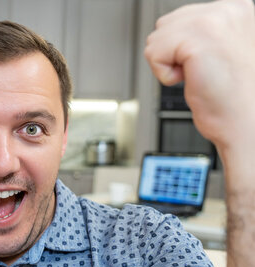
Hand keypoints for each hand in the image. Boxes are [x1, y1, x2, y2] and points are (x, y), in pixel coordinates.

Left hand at [145, 0, 254, 156]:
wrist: (248, 122)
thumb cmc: (237, 96)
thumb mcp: (225, 47)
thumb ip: (204, 32)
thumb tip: (176, 27)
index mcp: (238, 8)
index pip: (183, 17)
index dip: (183, 47)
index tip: (206, 63)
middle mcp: (229, 8)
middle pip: (165, 24)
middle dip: (173, 54)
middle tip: (202, 71)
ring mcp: (214, 21)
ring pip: (156, 38)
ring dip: (169, 64)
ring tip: (198, 74)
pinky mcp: (197, 40)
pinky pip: (153, 54)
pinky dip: (164, 75)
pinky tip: (191, 80)